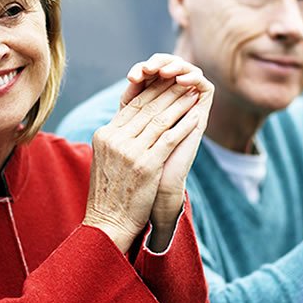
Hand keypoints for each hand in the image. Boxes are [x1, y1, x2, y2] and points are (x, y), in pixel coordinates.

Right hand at [85, 73, 203, 251]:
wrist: (108, 222)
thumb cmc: (110, 194)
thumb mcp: (106, 159)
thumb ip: (117, 139)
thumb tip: (131, 120)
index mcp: (105, 135)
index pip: (132, 105)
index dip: (152, 91)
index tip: (167, 81)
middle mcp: (115, 139)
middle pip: (147, 107)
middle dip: (168, 91)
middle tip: (184, 79)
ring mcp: (130, 151)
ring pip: (160, 119)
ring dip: (180, 103)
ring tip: (192, 92)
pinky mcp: (147, 164)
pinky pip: (170, 137)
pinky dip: (185, 124)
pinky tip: (197, 115)